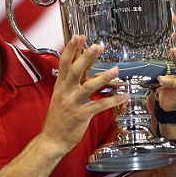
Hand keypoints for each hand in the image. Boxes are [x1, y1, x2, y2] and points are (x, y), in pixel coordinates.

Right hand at [41, 35, 128, 154]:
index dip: (71, 49)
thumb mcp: (60, 96)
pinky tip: (124, 96)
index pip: (64, 63)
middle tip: (97, 46)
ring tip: (116, 70)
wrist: (51, 140)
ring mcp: (73, 103)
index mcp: (60, 86)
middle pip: (75, 70)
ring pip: (89, 87)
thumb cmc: (57, 119)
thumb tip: (82, 68)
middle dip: (86, 57)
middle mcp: (65, 92)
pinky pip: (100, 105)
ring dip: (104, 77)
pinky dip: (113, 100)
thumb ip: (71, 82)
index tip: (79, 36)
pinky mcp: (82, 115)